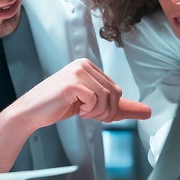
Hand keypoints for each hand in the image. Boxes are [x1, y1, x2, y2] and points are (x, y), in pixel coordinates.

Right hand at [15, 58, 150, 131]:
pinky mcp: (71, 83)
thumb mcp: (91, 105)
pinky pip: (95, 100)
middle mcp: (83, 65)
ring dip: (97, 112)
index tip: (95, 114)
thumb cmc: (56, 105)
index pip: (115, 88)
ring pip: (106, 96)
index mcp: (87, 66)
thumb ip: (118, 107)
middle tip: (88, 115)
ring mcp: (77, 72)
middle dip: (105, 111)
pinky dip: (89, 111)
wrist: (31, 112)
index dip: (109, 107)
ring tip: (82, 112)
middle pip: (115, 92)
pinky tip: (77, 110)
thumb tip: (147, 112)